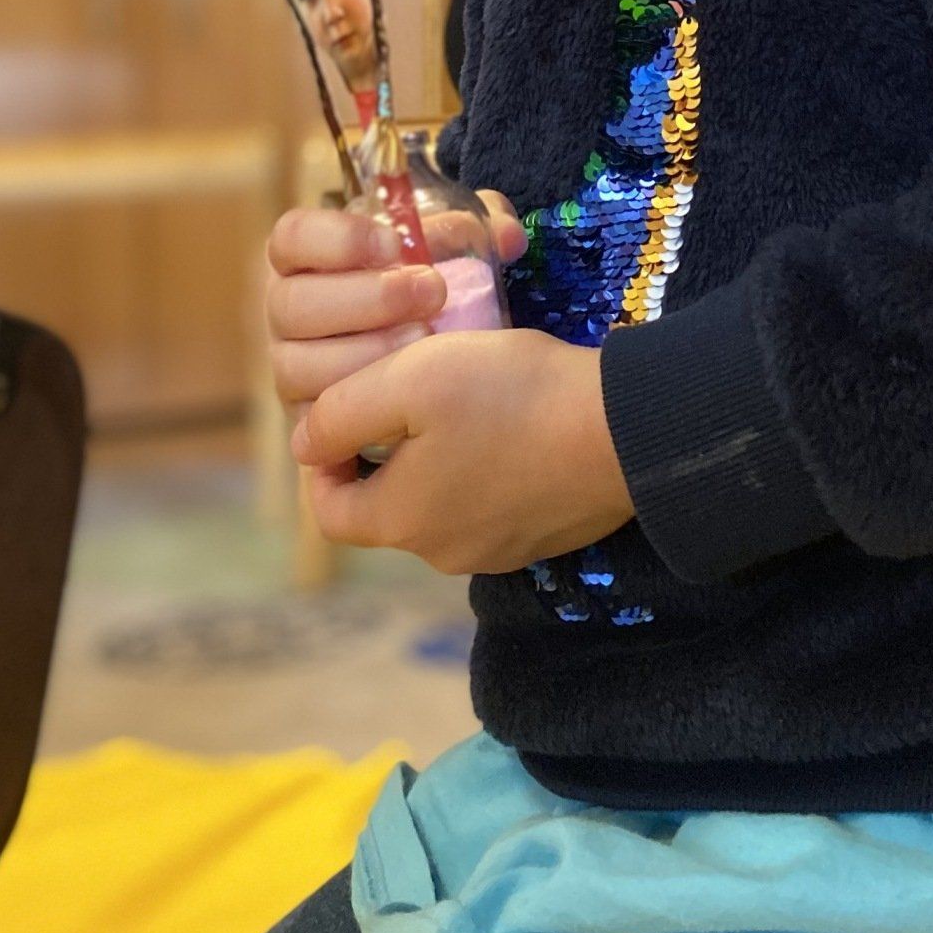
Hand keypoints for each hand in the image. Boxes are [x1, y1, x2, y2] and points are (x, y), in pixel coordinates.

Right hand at [265, 192, 527, 409]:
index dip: (335, 238)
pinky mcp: (309, 421)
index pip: (291, 238)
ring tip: (427, 342)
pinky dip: (360, 406)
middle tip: (432, 293)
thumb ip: (475, 229)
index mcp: (307, 261)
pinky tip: (408, 393)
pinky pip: (317, 420)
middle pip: (291, 304)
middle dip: (366, 298)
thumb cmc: (429, 296)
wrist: (431, 373)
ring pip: (299, 365)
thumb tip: (508, 238)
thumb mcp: (450, 251)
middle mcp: (288, 314)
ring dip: (366, 354)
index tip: (394, 245)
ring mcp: (292, 369)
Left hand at [298, 329, 634, 576]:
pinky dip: (487, 470)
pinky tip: (513, 425)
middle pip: (385, 506)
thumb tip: (305, 445)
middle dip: (386, 452)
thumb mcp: (411, 379)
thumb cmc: (511, 397)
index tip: (350, 405)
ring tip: (466, 401)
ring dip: (439, 459)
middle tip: (412, 391)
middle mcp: (443, 553)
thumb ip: (342, 413)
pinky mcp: (542, 538)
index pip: (327, 509)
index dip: (323, 458)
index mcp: (401, 521)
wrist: (627, 429)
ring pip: (440, 505)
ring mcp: (498, 551)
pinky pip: (491, 506)